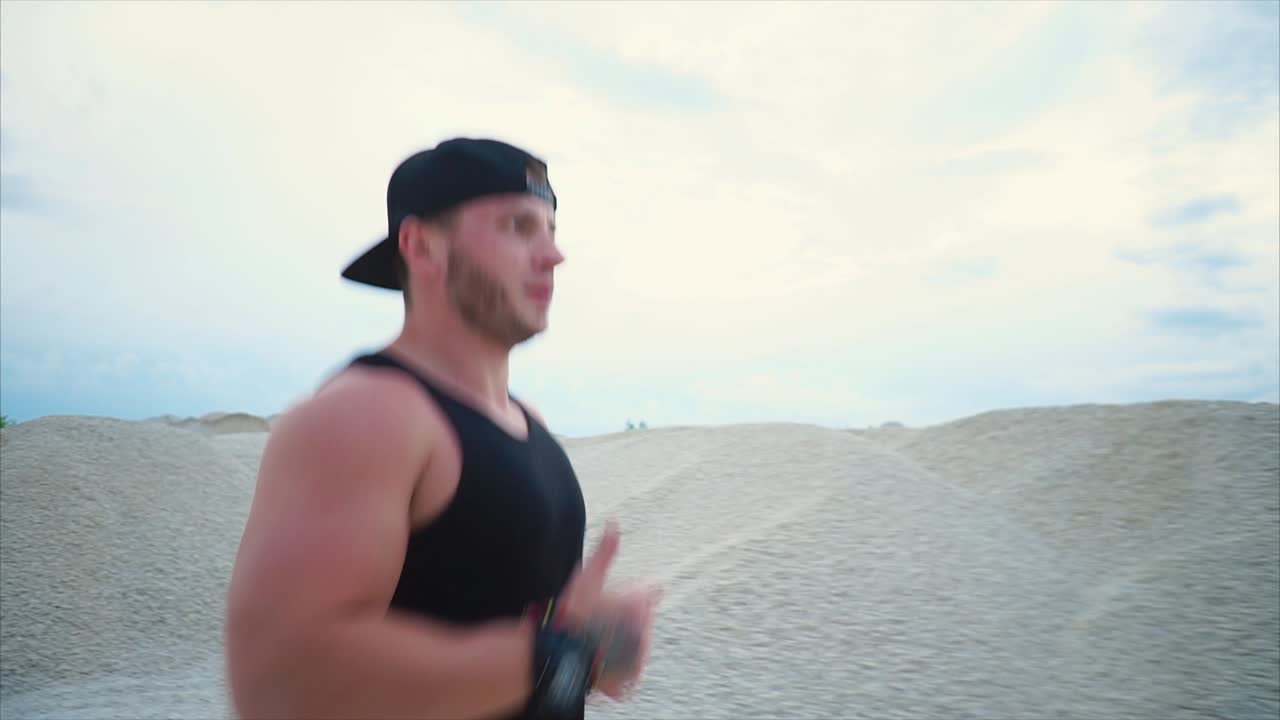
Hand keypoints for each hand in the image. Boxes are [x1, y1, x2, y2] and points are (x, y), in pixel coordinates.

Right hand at [553, 522, 661, 699]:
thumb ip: (606, 550)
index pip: (650, 593)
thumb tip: (615, 522)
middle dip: (625, 618)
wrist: (556, 656)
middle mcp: (645, 631)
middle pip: (641, 619)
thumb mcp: (587, 578)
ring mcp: (638, 658)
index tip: (612, 600)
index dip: (630, 595)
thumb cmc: (571, 615)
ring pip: (635, 645)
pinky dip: (617, 667)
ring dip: (621, 642)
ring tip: (594, 640)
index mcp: (640, 604)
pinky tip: (598, 659)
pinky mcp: (629, 680)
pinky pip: (629, 672)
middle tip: (597, 622)